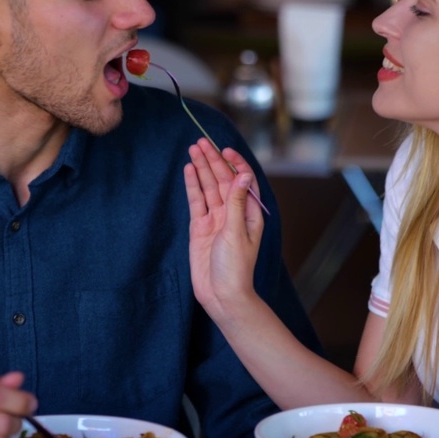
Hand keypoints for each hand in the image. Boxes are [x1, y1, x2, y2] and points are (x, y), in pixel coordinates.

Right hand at [184, 138, 263, 318]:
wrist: (222, 296)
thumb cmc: (236, 269)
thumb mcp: (237, 233)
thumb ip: (237, 203)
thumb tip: (243, 175)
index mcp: (250, 213)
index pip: (243, 181)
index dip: (234, 163)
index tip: (224, 150)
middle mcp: (233, 213)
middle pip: (223, 180)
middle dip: (213, 160)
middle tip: (202, 141)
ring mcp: (215, 219)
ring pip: (208, 188)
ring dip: (201, 168)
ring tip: (194, 149)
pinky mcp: (200, 228)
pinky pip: (196, 202)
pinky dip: (192, 186)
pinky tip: (188, 171)